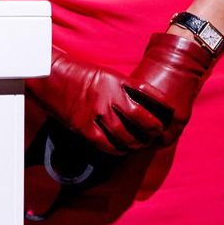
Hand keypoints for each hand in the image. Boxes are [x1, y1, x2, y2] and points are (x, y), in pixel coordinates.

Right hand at [25, 33, 213, 155]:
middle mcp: (108, 97)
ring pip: (126, 136)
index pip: (146, 92)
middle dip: (153, 128)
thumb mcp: (108, 75)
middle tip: (157, 132)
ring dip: (138, 142)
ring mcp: (96, 113)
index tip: (171, 111)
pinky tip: (123, 149)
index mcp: (115, 80)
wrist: (52, 77)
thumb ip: (125, 88)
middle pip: (140, 119)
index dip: (162, 104)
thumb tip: (146, 103)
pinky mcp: (84, 128)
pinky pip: (107, 145)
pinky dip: (119, 150)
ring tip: (142, 143)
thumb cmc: (82, 74)